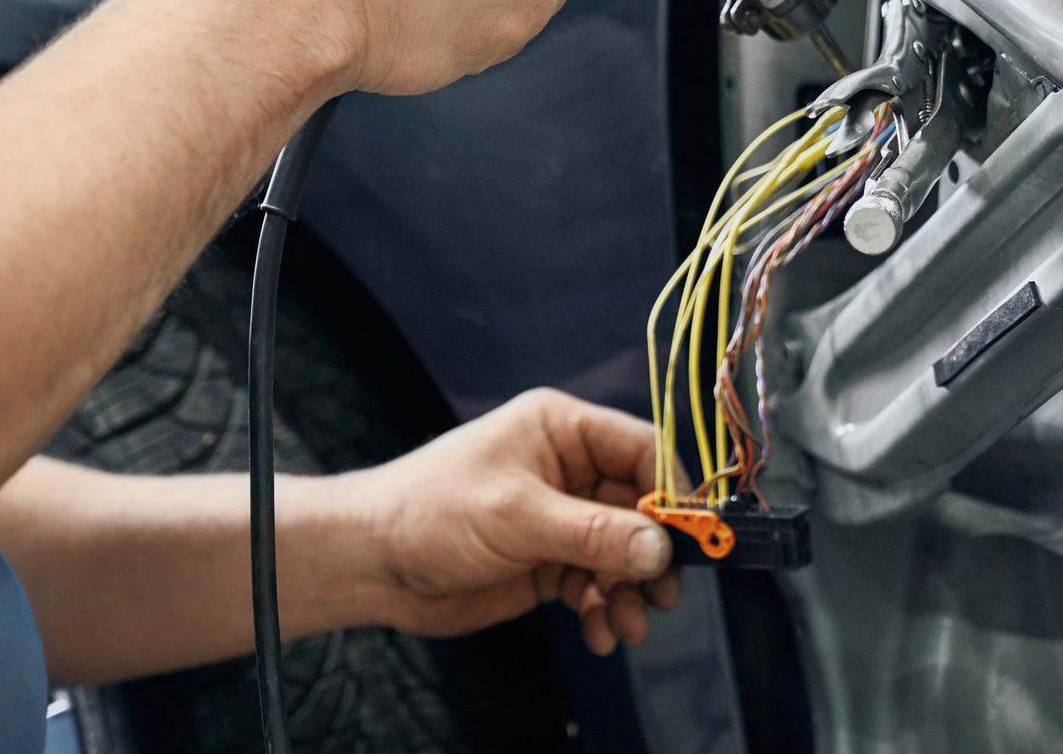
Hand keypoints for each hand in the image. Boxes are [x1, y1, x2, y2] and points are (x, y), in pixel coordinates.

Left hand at [334, 389, 680, 653]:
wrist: (370, 563)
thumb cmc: (431, 512)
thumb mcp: (517, 516)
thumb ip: (593, 532)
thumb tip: (659, 547)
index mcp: (562, 430)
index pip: (641, 449)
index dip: (670, 493)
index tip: (691, 537)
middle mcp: (568, 469)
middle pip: (639, 508)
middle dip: (652, 555)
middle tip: (661, 595)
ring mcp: (559, 518)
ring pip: (621, 553)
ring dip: (629, 591)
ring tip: (627, 626)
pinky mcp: (548, 562)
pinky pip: (596, 583)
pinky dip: (604, 608)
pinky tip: (600, 633)